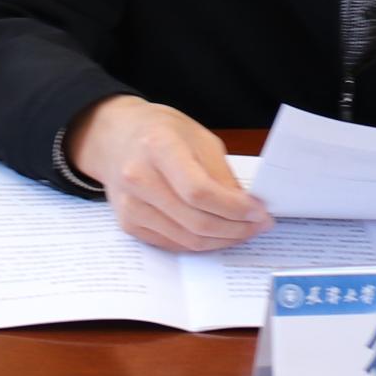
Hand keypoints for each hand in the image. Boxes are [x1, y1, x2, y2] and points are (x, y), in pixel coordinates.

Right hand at [66, 95, 273, 252]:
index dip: (234, 208)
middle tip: (259, 226)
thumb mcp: (199, 137)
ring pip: (186, 238)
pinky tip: (219, 234)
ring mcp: (131, 205)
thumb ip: (221, 173)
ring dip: (221, 240)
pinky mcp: (128, 224)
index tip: (260, 212)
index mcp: (158, 147)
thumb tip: (246, 206)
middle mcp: (139, 178)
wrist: (115, 137)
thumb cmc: (162, 131)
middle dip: (235, 228)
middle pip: (194, 220)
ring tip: (244, 231)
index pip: (199, 190)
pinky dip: (200, 243)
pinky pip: (173, 244)